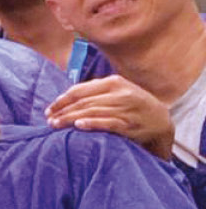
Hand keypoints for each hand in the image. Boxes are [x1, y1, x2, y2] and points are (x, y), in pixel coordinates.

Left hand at [48, 75, 176, 156]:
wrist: (160, 120)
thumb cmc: (132, 105)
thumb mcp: (117, 91)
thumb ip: (95, 91)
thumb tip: (64, 98)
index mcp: (114, 82)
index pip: (80, 90)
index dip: (62, 100)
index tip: (49, 110)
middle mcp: (120, 94)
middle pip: (83, 102)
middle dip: (63, 111)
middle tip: (49, 120)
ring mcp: (126, 109)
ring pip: (92, 112)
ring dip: (71, 119)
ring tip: (56, 125)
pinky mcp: (130, 124)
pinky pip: (107, 123)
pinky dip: (92, 123)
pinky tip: (78, 125)